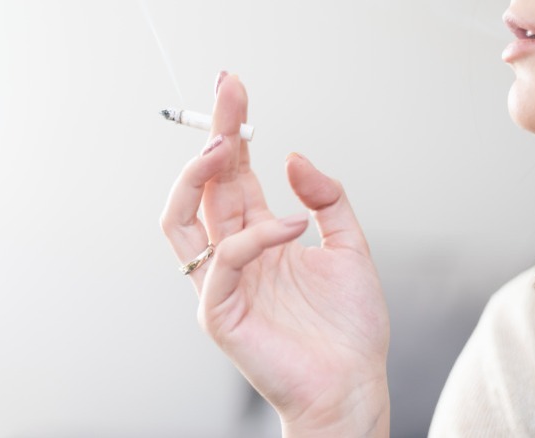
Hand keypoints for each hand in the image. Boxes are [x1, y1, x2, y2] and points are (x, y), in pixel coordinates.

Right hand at [161, 74, 389, 436]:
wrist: (352, 384)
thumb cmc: (348, 327)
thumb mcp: (350, 247)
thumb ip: (327, 200)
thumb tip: (293, 158)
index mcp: (260, 236)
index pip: (234, 176)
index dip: (233, 131)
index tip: (236, 89)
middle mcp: (235, 254)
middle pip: (205, 186)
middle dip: (214, 135)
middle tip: (228, 96)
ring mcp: (221, 283)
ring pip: (182, 220)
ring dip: (198, 178)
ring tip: (228, 145)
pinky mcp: (218, 313)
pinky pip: (220, 263)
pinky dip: (251, 238)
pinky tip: (289, 225)